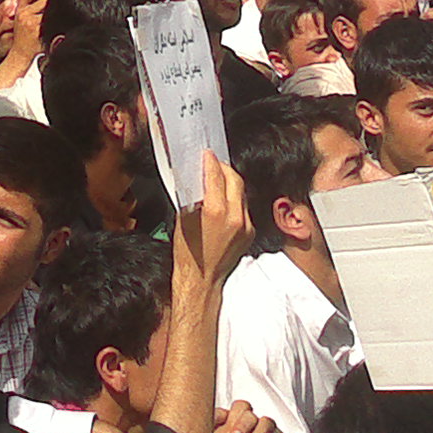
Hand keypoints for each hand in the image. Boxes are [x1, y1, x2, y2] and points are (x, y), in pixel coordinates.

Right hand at [180, 150, 250, 282]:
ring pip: (241, 193)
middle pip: (235, 180)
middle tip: (213, 163)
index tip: (206, 154)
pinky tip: (223, 202)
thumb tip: (197, 179)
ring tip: (217, 181)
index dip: (210, 161)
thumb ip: (193, 196)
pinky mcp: (250, 232)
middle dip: (224, 168)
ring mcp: (245, 225)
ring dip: (230, 184)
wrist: (202, 278)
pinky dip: (234, 201)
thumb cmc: (187, 252)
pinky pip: (243, 208)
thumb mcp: (183, 218)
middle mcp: (235, 216)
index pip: (216, 175)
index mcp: (216, 211)